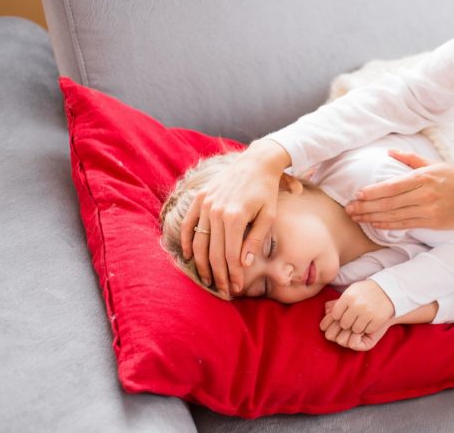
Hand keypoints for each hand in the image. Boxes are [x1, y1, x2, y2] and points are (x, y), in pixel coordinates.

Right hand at [179, 139, 289, 297]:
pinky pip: (187, 225)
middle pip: (214, 252)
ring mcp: (205, 204)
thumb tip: (244, 264)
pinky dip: (185, 242)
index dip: (233, 274)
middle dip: (219, 275)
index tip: (237, 288)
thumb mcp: (268, 216)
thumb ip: (255, 240)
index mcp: (234, 216)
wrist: (256, 162)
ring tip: (207, 280)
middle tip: (223, 291)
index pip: (231, 255)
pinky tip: (188, 257)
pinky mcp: (199, 198)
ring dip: (202, 264)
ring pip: (199, 242)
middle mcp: (216, 211)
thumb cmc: (266, 191)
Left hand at [328, 280, 393, 333]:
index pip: (335, 315)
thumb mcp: (350, 291)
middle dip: (347, 323)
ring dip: (358, 327)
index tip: (344, 314)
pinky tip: (371, 320)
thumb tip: (325, 313)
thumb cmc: (365, 291)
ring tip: (362, 319)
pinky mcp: (378, 319)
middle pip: (344, 324)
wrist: (387, 289)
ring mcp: (368, 312)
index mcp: (348, 297)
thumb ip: (338, 302)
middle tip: (354, 318)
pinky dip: (369, 328)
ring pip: (356, 329)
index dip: (339, 317)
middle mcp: (357, 305)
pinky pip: (368, 330)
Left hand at [346, 150, 453, 229]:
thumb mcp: (434, 163)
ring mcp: (429, 210)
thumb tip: (390, 152)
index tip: (357, 194)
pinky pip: (406, 225)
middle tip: (349, 209)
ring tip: (357, 217)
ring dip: (373, 217)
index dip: (373, 192)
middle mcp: (425, 194)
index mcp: (424, 177)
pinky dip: (389, 225)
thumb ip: (410, 159)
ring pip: (395, 216)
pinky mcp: (433, 222)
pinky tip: (375, 224)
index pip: (392, 186)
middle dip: (366, 207)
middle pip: (389, 203)